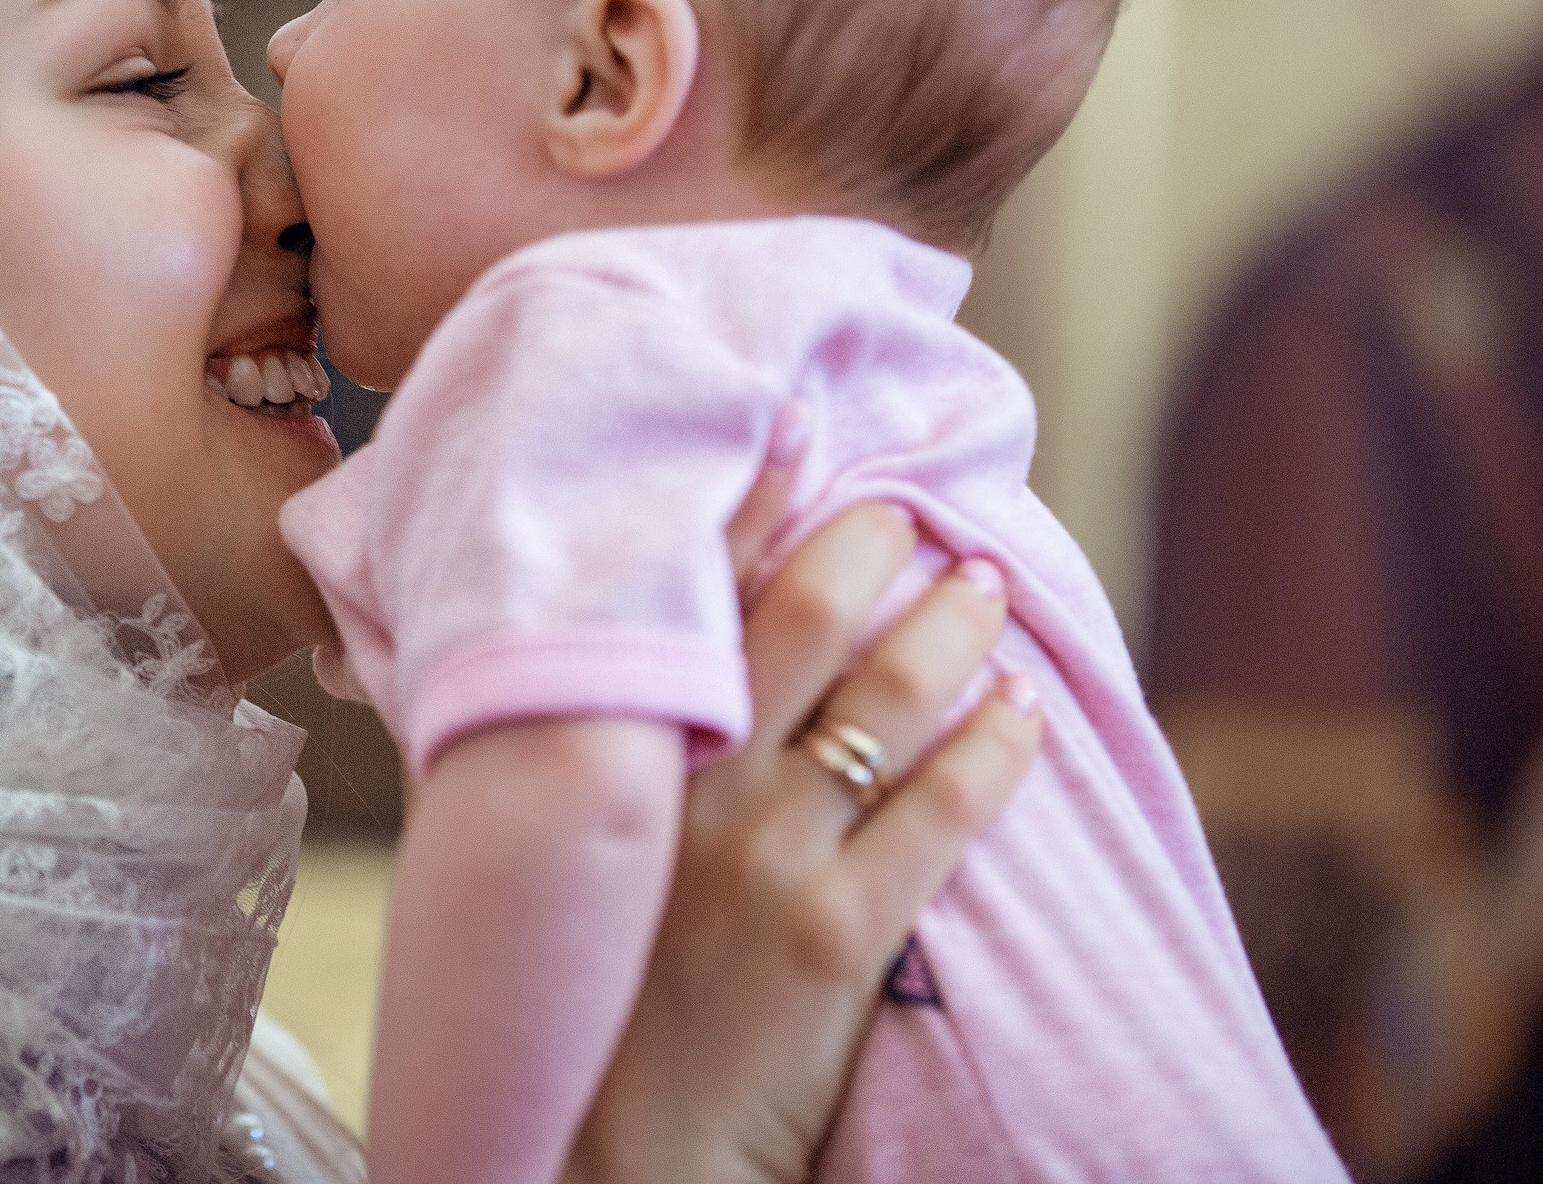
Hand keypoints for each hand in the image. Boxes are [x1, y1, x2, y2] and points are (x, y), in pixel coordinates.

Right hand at [566, 505, 1041, 1183]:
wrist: (605, 1160)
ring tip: (985, 586)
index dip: (748, 502)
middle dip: (873, 545)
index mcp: (612, 754)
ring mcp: (768, 855)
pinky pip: (942, 811)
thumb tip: (524, 666)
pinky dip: (997, 749)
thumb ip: (533, 760)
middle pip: (806, 617)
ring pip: (889, 699)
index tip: (793, 431)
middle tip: (915, 510)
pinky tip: (1023, 714)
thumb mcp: (518, 863)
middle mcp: (689, 786)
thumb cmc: (565, 1005)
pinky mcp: (840, 932)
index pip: (685, 591)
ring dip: (951, 627)